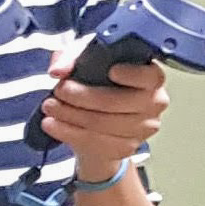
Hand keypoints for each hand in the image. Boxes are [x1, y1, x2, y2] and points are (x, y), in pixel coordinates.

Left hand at [39, 46, 167, 178]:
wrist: (98, 117)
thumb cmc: (99, 80)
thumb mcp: (86, 59)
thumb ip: (71, 57)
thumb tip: (58, 70)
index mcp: (152, 77)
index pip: (150, 77)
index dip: (132, 75)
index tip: (110, 71)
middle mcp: (154, 103)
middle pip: (117, 103)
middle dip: (82, 97)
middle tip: (58, 90)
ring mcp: (143, 129)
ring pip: (103, 125)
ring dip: (71, 116)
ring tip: (49, 108)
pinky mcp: (127, 148)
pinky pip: (96, 144)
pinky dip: (70, 134)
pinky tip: (53, 125)